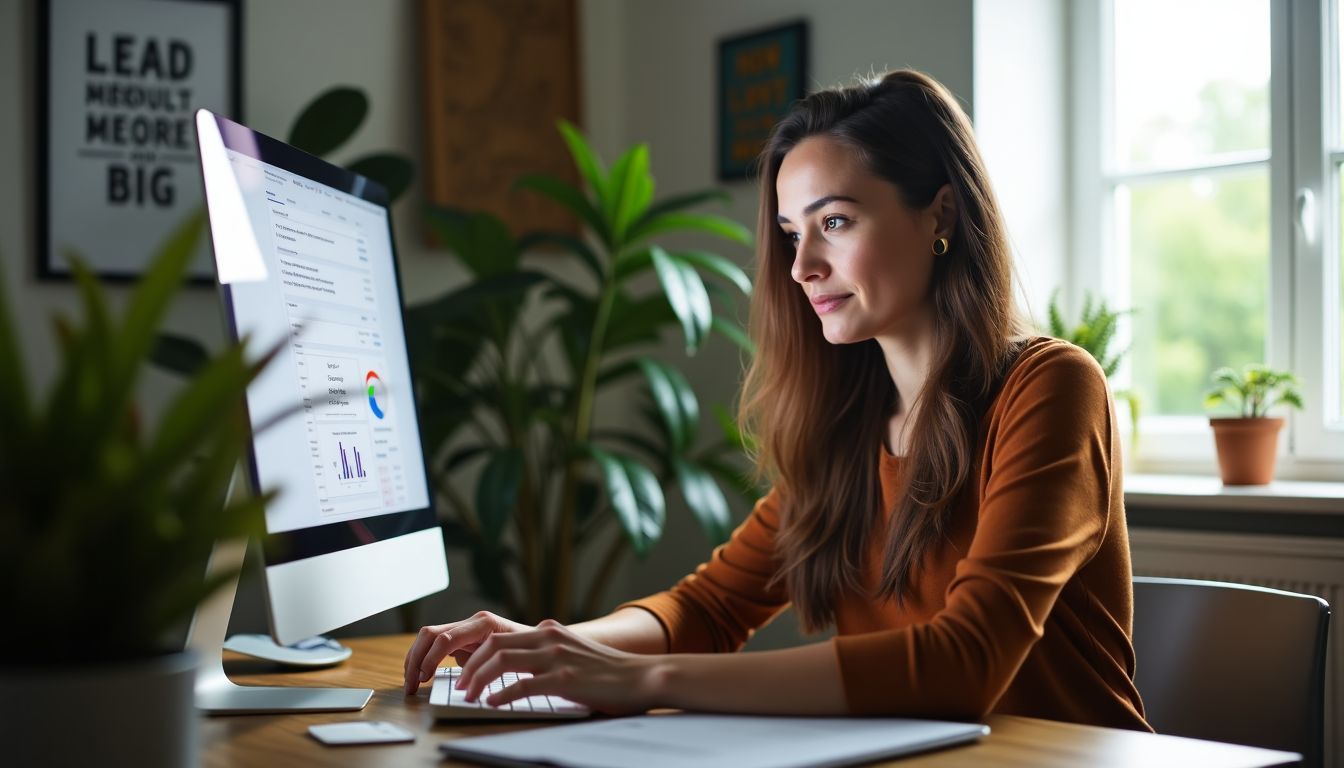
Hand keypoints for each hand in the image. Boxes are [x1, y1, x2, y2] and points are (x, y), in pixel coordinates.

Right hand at [403, 611, 530, 693]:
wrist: (545, 642)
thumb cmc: (532, 650)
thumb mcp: (513, 657)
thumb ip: (488, 662)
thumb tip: (465, 678)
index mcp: (484, 623)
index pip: (446, 638)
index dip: (431, 659)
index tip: (424, 679)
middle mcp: (472, 622)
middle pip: (430, 634)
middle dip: (415, 659)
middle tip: (410, 685)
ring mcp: (466, 628)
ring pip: (428, 638)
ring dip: (415, 660)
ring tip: (411, 685)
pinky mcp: (464, 639)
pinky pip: (436, 645)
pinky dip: (424, 660)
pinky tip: (421, 677)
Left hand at [457, 619, 659, 714]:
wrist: (642, 675)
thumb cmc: (608, 672)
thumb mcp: (572, 652)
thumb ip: (546, 654)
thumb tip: (516, 670)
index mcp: (548, 631)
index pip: (498, 637)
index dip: (475, 655)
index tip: (464, 672)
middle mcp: (549, 639)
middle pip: (494, 645)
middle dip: (470, 667)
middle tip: (461, 686)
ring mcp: (557, 658)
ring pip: (503, 661)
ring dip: (480, 679)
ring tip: (471, 696)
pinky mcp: (566, 680)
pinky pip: (524, 686)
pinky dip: (503, 695)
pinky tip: (493, 703)